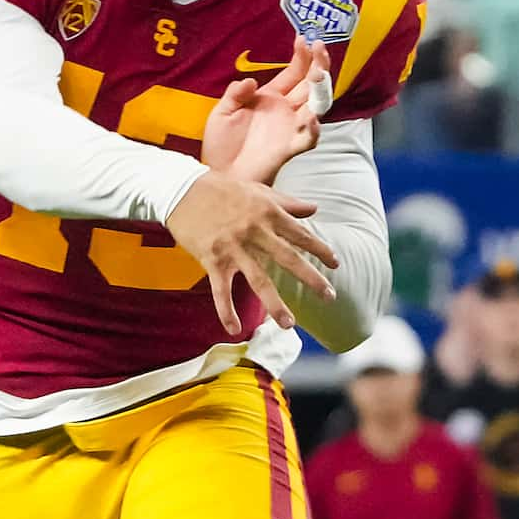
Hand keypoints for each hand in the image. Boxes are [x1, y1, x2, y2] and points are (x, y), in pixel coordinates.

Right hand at [166, 171, 338, 336]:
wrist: (181, 189)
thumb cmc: (222, 189)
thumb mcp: (258, 191)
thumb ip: (287, 202)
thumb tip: (315, 208)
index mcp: (268, 213)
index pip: (301, 234)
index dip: (321, 250)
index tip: (336, 264)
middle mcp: (254, 231)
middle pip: (288, 259)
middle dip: (311, 279)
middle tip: (330, 297)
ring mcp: (233, 247)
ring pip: (258, 280)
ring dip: (275, 304)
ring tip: (289, 325)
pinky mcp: (212, 259)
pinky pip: (220, 290)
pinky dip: (226, 311)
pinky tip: (234, 330)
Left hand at [200, 36, 329, 183]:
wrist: (220, 174)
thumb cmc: (222, 144)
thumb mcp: (222, 112)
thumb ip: (235, 94)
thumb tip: (251, 82)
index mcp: (271, 97)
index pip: (294, 72)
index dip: (301, 56)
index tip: (303, 38)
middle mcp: (286, 110)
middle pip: (311, 84)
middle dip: (319, 65)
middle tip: (321, 47)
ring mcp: (291, 128)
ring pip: (316, 105)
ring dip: (321, 89)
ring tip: (318, 73)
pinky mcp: (290, 148)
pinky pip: (309, 138)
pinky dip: (314, 129)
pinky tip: (311, 117)